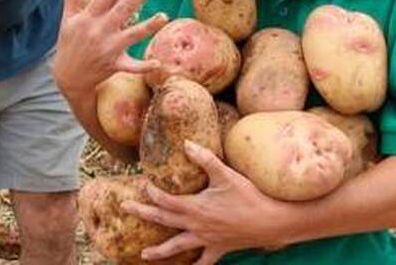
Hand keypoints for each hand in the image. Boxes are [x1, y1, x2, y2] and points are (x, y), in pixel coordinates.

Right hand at [52, 0, 166, 96]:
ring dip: (148, 26)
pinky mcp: (115, 64)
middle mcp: (100, 31)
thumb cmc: (69, 43)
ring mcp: (108, 49)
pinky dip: (144, 67)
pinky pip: (131, 66)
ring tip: (164, 16)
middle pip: (123, 9)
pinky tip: (158, 63)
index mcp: (89, 17)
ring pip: (132, 35)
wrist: (67, 77)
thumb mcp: (68, 18)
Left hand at [124, 141, 287, 263]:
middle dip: (143, 213)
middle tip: (125, 207)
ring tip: (144, 255)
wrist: (271, 222)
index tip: (144, 184)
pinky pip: (203, 262)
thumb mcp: (226, 174)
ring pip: (177, 247)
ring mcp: (206, 240)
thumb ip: (205, 159)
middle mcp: (196, 226)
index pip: (165, 200)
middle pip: (163, 220)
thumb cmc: (249, 196)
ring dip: (160, 251)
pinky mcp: (218, 249)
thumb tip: (187, 143)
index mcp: (195, 207)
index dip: (152, 192)